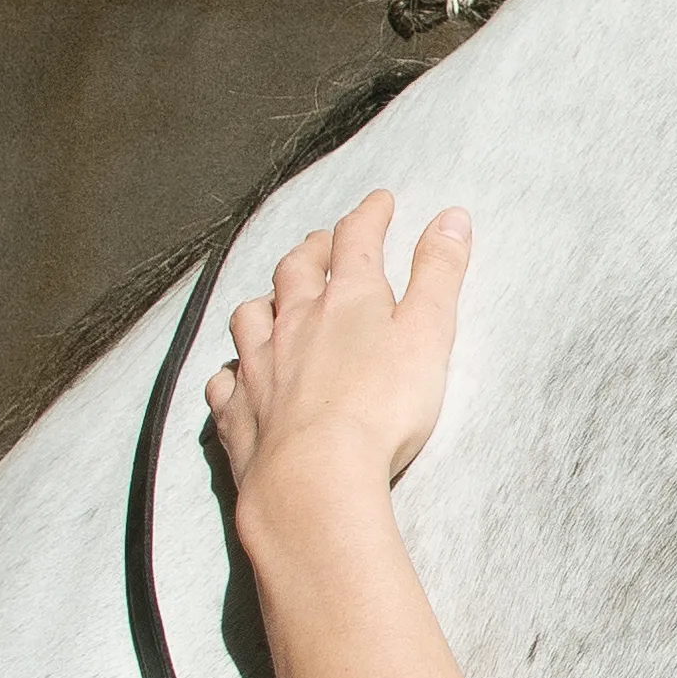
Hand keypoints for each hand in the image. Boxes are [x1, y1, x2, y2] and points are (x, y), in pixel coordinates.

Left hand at [209, 189, 471, 528]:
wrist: (315, 475)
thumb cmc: (381, 407)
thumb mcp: (430, 332)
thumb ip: (440, 273)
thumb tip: (452, 217)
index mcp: (345, 298)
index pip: (356, 239)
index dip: (370, 215)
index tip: (381, 202)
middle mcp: (293, 322)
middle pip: (295, 270)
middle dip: (312, 250)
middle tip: (323, 242)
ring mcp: (258, 366)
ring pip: (250, 317)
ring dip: (265, 301)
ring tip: (274, 300)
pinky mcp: (238, 413)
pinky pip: (223, 382)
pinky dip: (230, 370)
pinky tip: (236, 374)